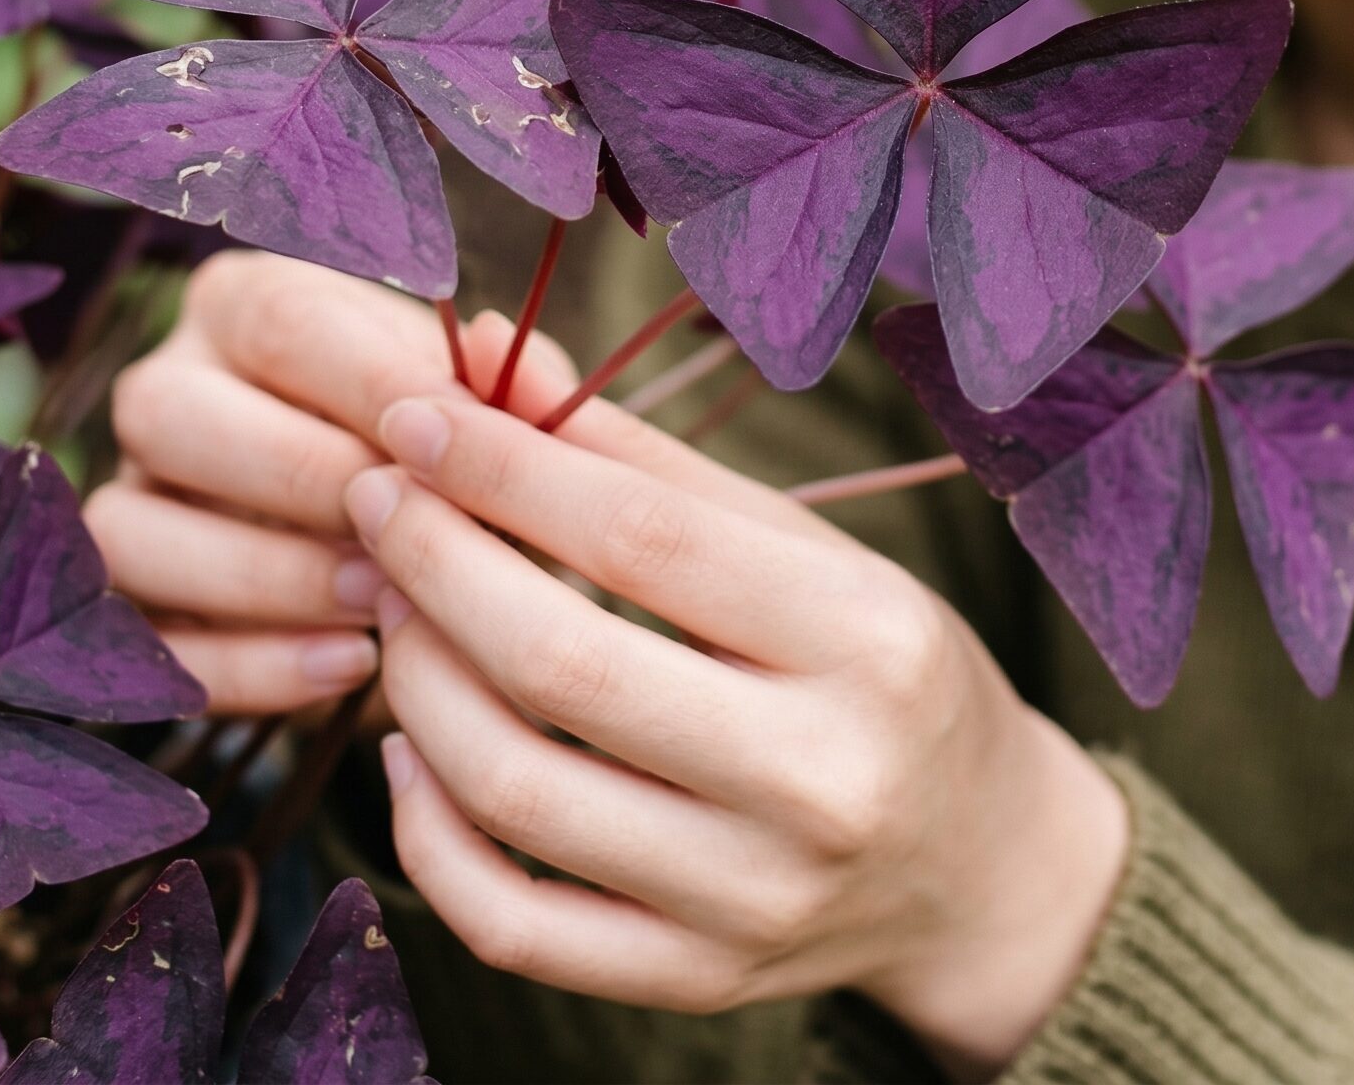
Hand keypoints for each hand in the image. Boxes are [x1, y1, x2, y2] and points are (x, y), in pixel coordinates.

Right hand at [86, 251, 574, 714]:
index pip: (285, 326)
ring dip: (266, 576)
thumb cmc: (442, 438)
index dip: (375, 388)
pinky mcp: (125, 606)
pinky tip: (351, 663)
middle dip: (303, 481)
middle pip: (174, 416)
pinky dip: (250, 665)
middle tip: (405, 530)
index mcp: (245, 304)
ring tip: (381, 601)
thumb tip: (494, 343)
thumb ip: (500, 379)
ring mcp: (129, 496)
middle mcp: (165, 387)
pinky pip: (147, 643)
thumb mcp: (481, 398)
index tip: (455, 448)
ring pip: (134, 532)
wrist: (409, 529)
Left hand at [347, 385, 1130, 1081]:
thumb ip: (649, 469)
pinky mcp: (695, 983)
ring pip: (517, 792)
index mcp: (868, 641)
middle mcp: (819, 780)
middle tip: (377, 497)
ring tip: (396, 605)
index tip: (417, 416)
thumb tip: (495, 370)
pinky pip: (510, 923)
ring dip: (416, 680)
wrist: (975, 864)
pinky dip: (426, 832)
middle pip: (565, 664)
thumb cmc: (886, 670)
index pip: (646, 539)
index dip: (506, 469)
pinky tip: (411, 745)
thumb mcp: (809, 551)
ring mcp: (754, 900)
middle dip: (436, 562)